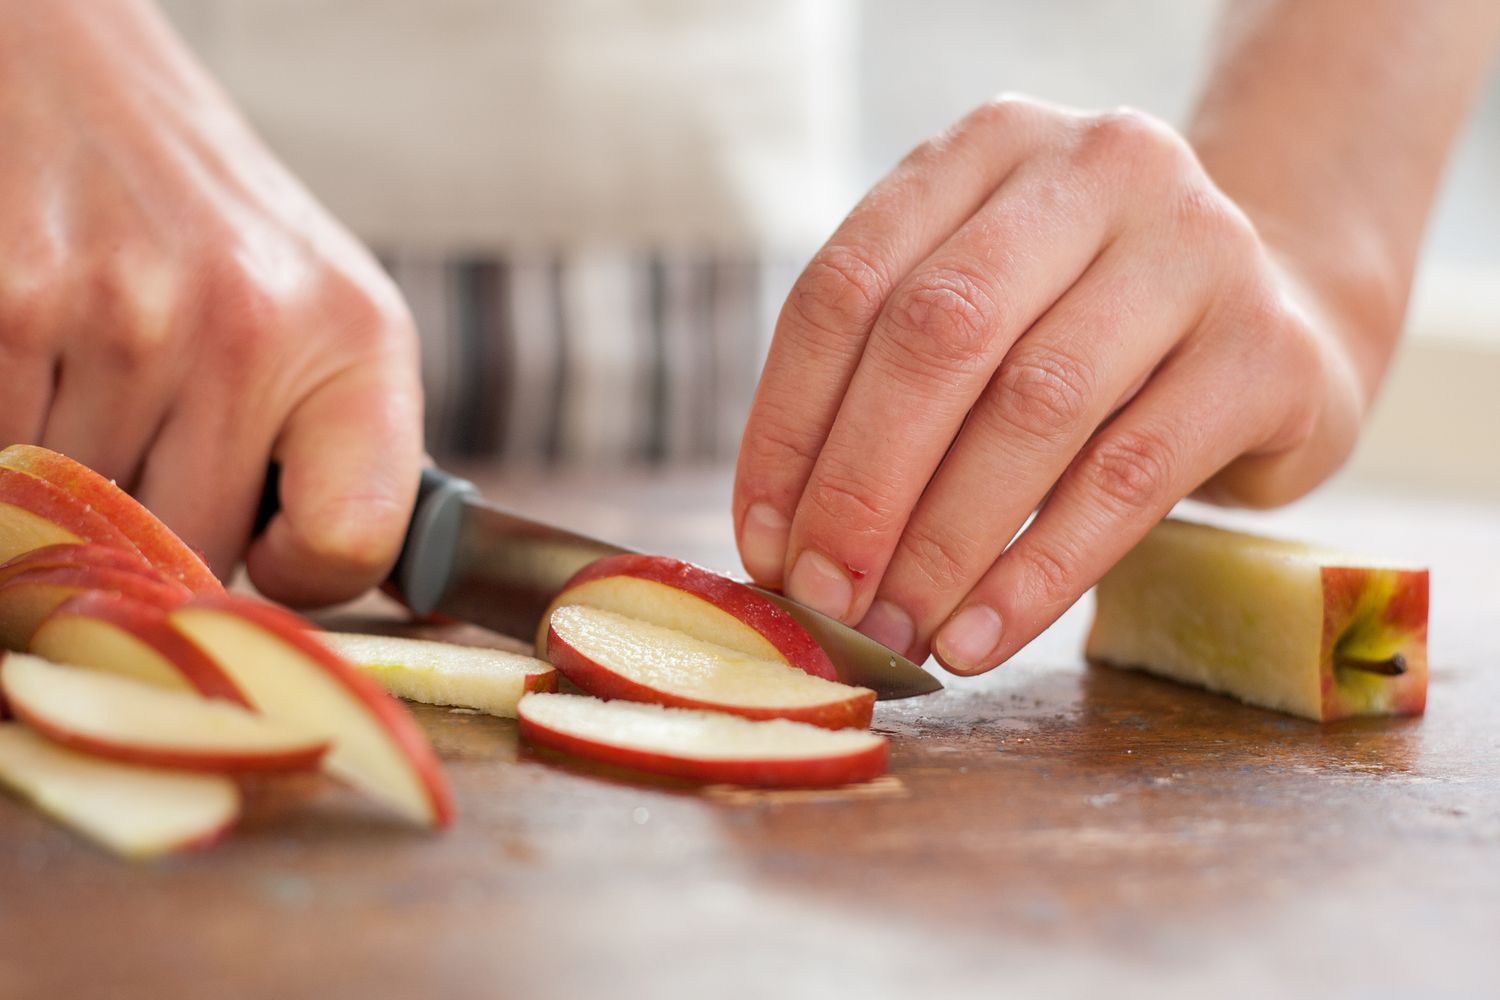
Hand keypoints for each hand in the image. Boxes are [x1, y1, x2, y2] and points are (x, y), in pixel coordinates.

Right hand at [0, 0, 421, 605]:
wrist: (84, 82)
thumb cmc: (217, 230)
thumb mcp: (326, 320)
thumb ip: (338, 457)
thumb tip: (303, 594)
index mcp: (357, 338)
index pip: (353, 545)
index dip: (299, 569)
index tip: (270, 541)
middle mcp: (251, 324)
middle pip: (193, 545)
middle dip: (167, 514)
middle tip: (159, 424)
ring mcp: (125, 314)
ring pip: (89, 513)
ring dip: (81, 476)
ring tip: (101, 373)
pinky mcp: (10, 303)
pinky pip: (9, 464)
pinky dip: (15, 439)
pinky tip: (41, 363)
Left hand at [733, 96, 1365, 674]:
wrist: (1280, 321)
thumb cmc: (1086, 337)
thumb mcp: (983, 319)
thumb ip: (884, 393)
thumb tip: (785, 545)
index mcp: (987, 147)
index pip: (847, 285)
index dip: (788, 425)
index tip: (761, 543)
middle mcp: (1094, 168)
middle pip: (939, 334)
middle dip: (862, 486)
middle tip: (824, 597)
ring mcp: (1196, 246)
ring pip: (1035, 405)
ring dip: (944, 542)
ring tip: (896, 631)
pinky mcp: (1266, 348)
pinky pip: (1128, 477)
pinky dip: (1038, 571)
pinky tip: (979, 636)